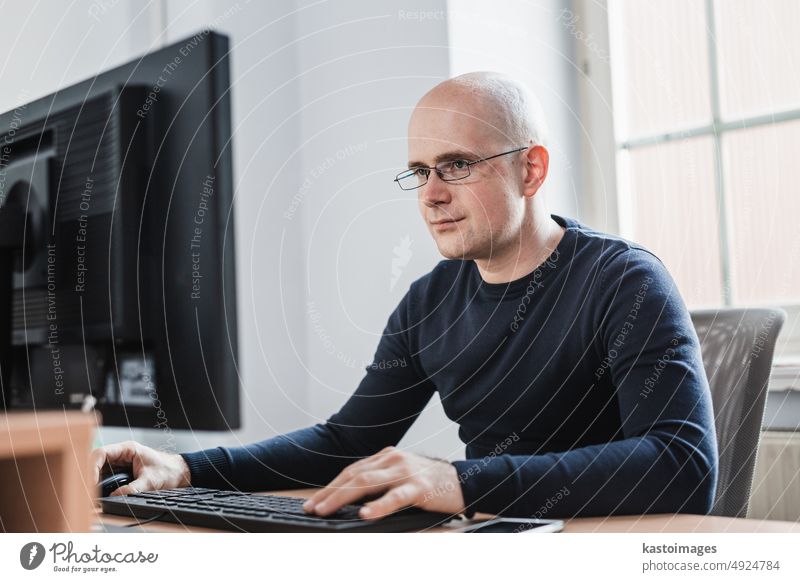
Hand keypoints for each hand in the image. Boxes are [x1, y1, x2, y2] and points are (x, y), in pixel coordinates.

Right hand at [90, 440, 190, 495]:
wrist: (179, 473)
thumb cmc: (169, 470)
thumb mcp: (152, 481)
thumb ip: (135, 488)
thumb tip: (117, 496)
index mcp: (128, 449)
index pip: (101, 454)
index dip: (92, 467)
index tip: (91, 482)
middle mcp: (121, 455)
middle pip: (96, 463)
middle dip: (90, 477)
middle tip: (88, 491)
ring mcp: (120, 465)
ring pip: (99, 472)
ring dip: (95, 483)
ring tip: (92, 495)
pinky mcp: (121, 475)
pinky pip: (106, 480)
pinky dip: (101, 487)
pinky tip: (100, 495)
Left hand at [303, 446, 464, 519]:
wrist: (465, 481)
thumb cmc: (430, 483)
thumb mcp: (401, 476)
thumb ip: (379, 483)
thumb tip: (351, 501)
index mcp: (386, 457)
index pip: (351, 471)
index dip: (331, 487)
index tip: (315, 501)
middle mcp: (393, 460)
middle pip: (354, 475)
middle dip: (330, 493)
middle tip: (314, 508)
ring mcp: (406, 471)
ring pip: (367, 483)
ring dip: (343, 497)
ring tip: (328, 510)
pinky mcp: (420, 486)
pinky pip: (396, 496)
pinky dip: (379, 505)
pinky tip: (366, 513)